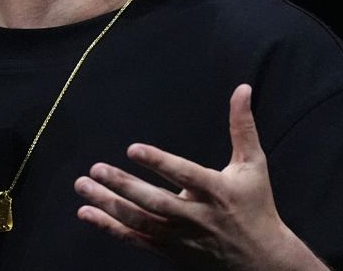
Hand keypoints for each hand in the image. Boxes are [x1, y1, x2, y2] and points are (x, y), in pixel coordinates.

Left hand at [74, 84, 325, 270]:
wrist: (260, 260)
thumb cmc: (256, 204)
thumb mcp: (253, 164)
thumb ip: (242, 126)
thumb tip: (242, 88)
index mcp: (217, 191)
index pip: (185, 176)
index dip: (160, 162)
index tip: (133, 149)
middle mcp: (196, 216)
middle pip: (156, 202)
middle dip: (125, 187)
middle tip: (96, 169)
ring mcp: (181, 237)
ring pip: (140, 222)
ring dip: (109, 205)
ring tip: (82, 186)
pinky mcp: (170, 250)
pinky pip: (136, 239)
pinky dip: (110, 227)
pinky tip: (87, 213)